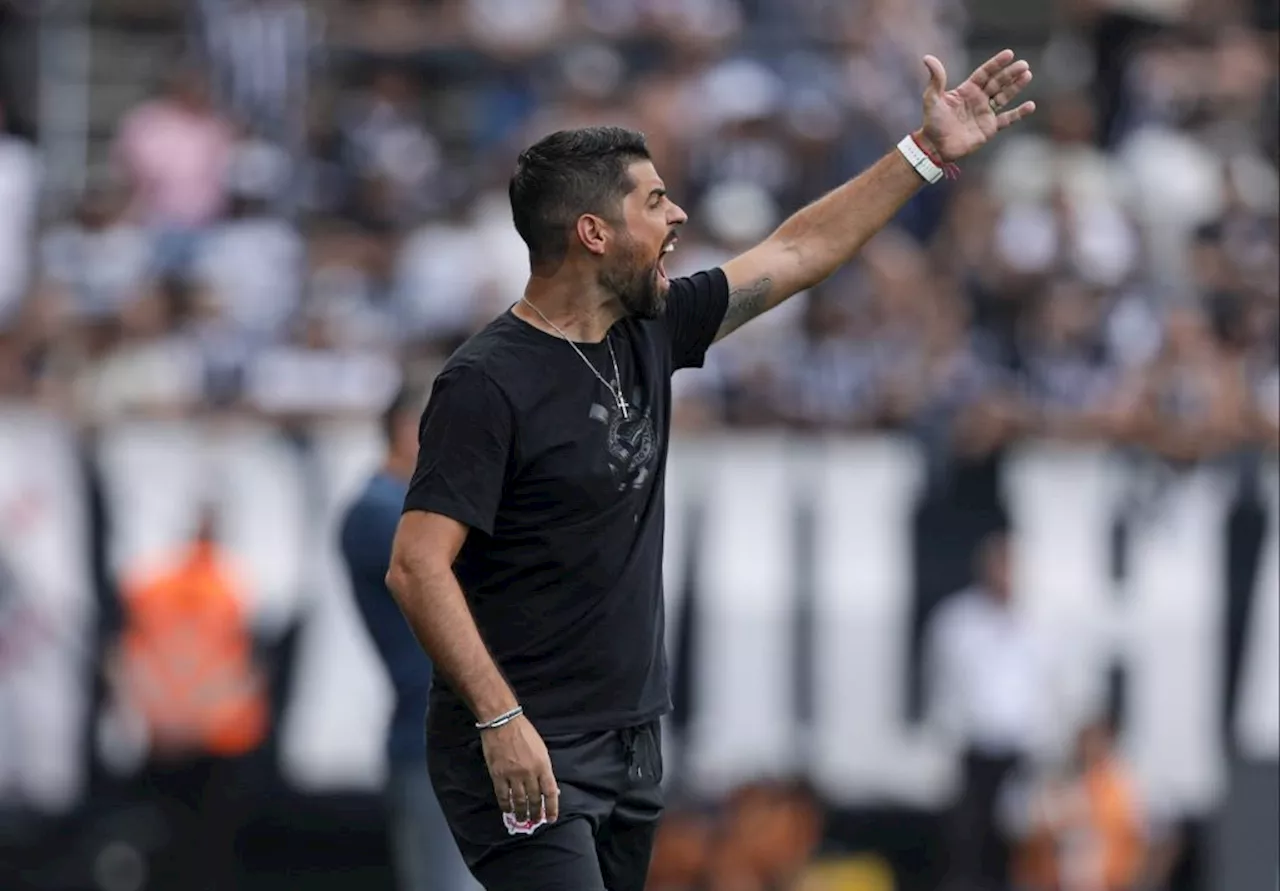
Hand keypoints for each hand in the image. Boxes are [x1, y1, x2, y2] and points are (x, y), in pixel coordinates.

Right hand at [480, 714, 560, 824]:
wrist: (503, 722)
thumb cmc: (524, 732)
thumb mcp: (541, 749)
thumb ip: (545, 769)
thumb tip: (548, 788)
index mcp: (543, 765)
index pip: (550, 792)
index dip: (551, 808)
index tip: (551, 818)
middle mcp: (530, 773)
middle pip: (534, 799)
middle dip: (536, 813)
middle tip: (535, 821)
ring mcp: (513, 775)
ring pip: (519, 801)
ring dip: (521, 813)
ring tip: (522, 820)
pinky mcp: (498, 775)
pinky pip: (503, 796)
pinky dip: (506, 805)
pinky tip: (507, 810)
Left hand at [918, 49, 1036, 162]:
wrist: (935, 147)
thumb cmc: (932, 122)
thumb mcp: (932, 98)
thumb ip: (936, 79)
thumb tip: (927, 58)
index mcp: (967, 90)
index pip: (985, 73)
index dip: (996, 64)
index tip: (1009, 54)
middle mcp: (979, 99)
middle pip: (998, 82)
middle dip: (1010, 73)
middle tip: (1024, 65)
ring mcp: (985, 113)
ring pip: (1005, 96)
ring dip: (1016, 87)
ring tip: (1027, 75)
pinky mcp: (990, 128)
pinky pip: (1007, 119)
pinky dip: (1019, 113)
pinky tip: (1030, 105)